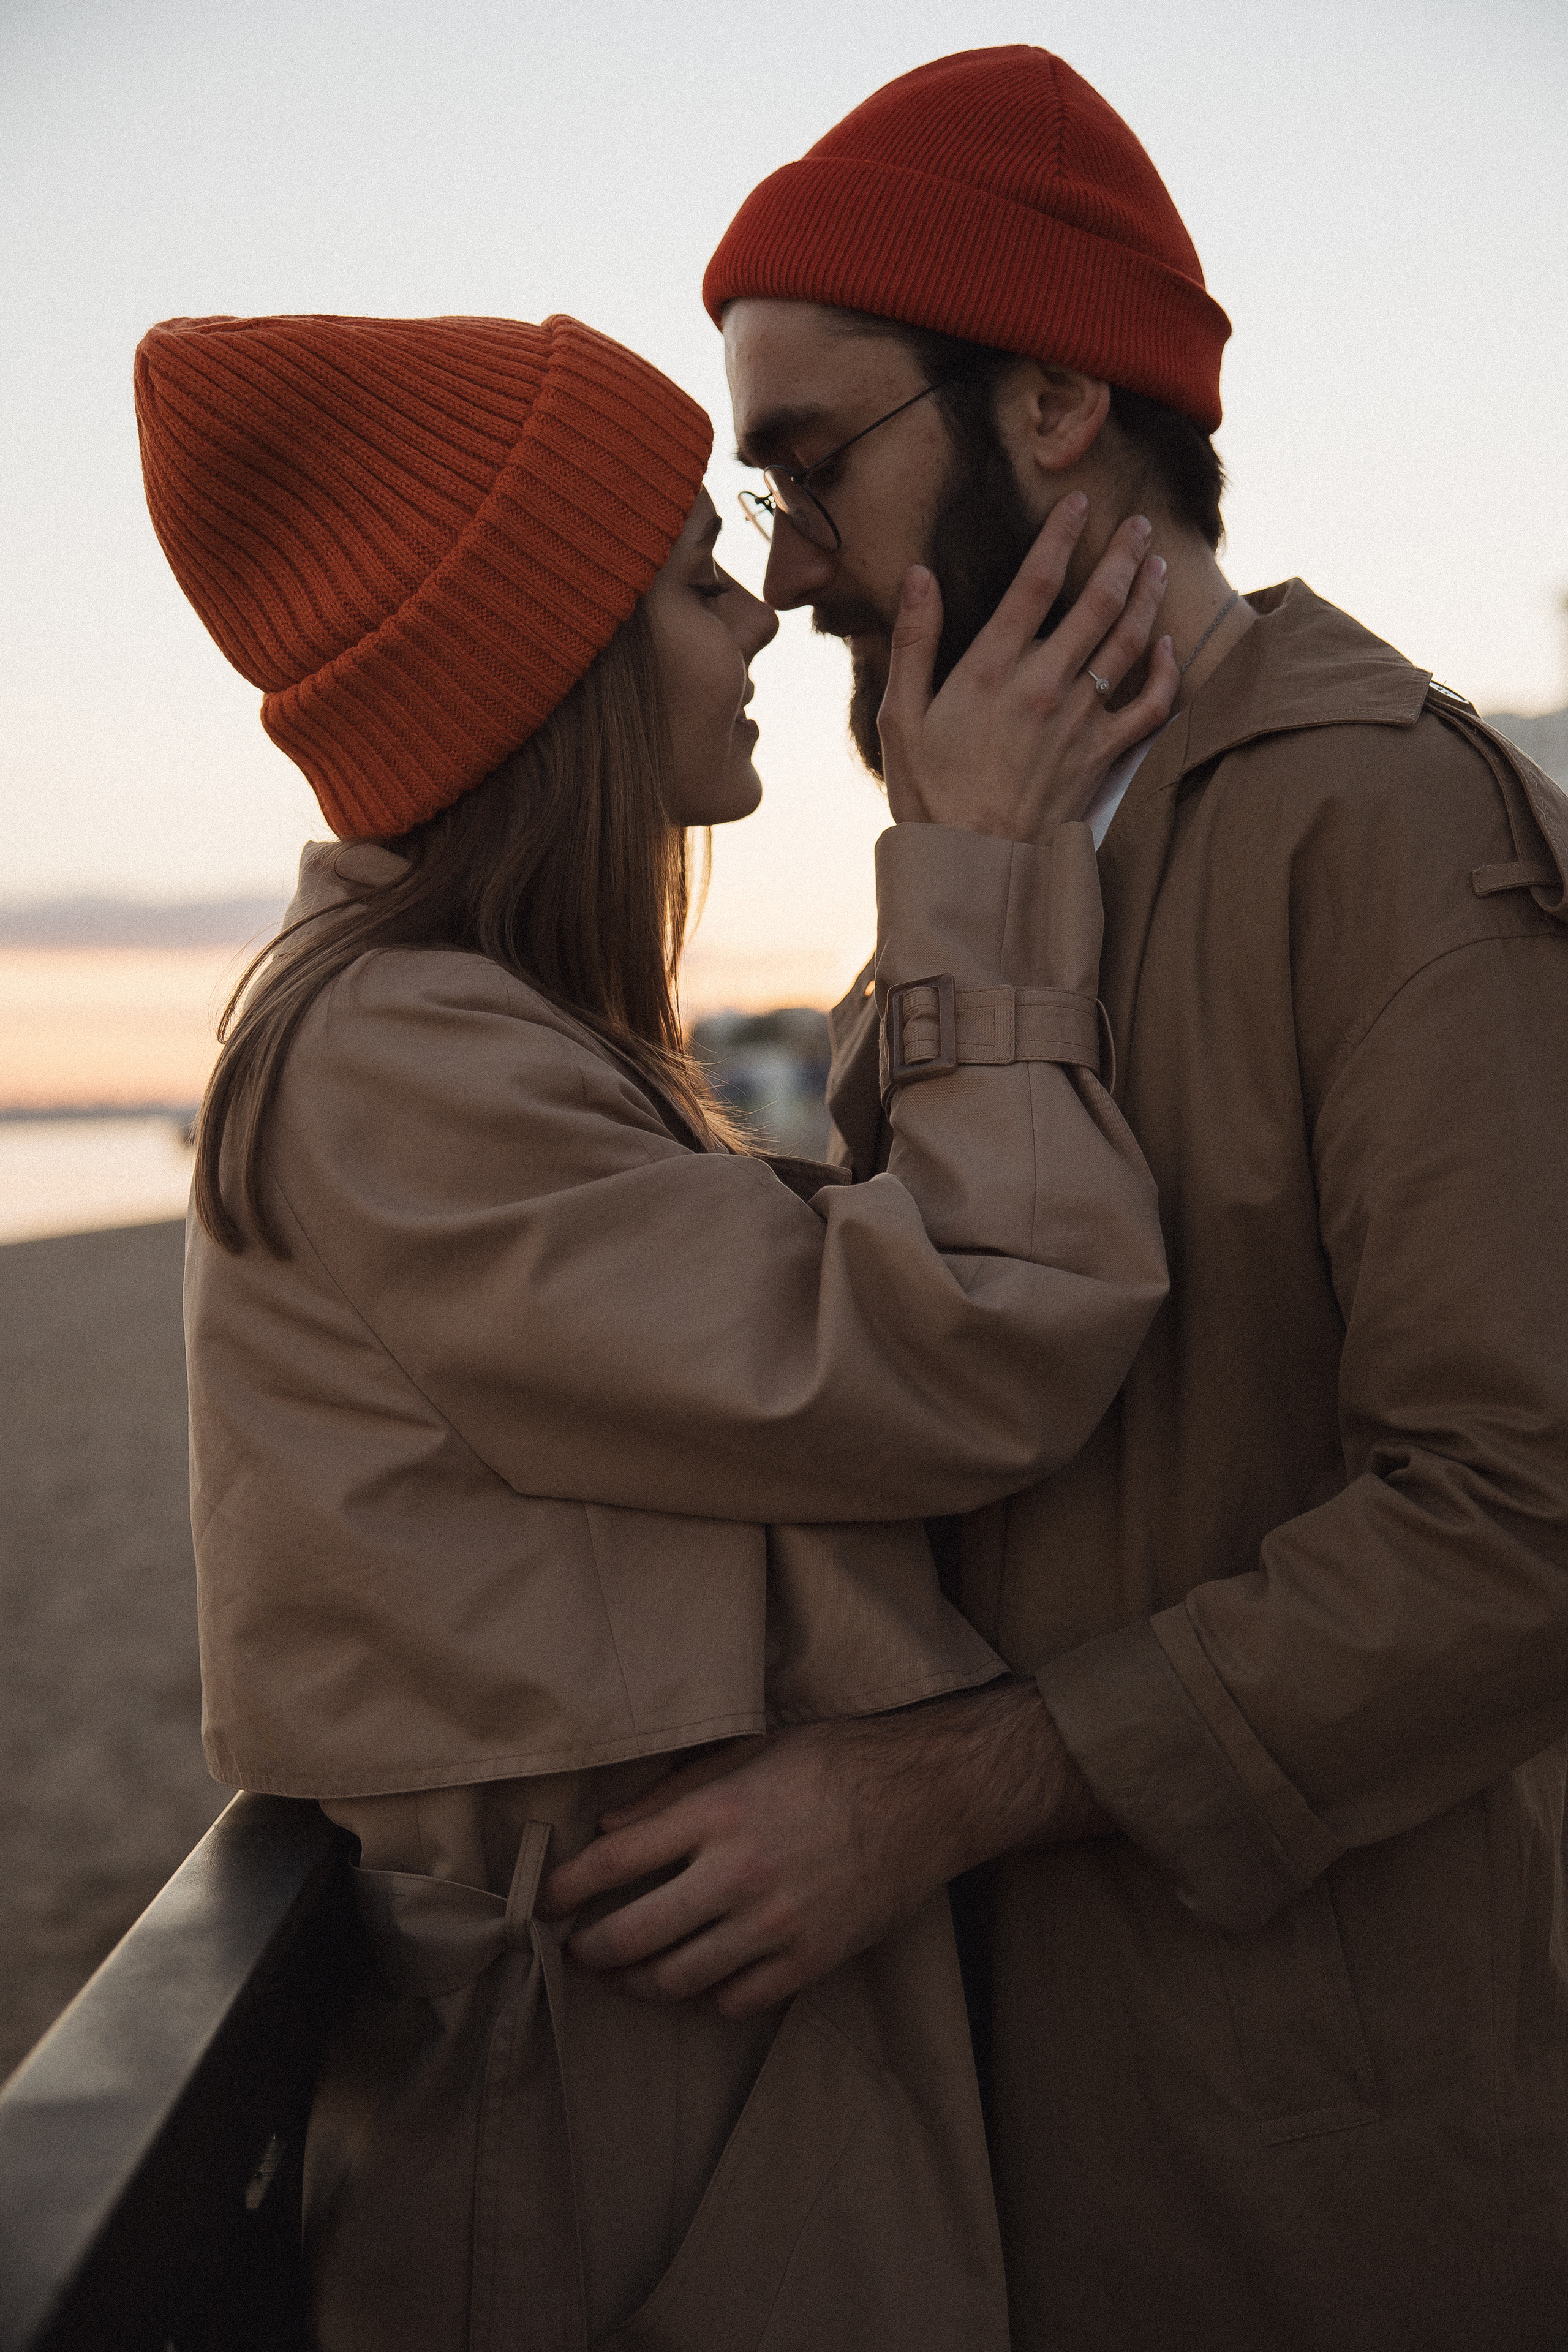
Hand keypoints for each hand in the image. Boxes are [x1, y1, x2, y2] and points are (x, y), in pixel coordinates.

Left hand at [538, 1682, 1110, 2018]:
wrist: (929, 1796)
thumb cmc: (837, 1759)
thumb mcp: (752, 1748)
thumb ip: (675, 1792)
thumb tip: (609, 1828)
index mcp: (719, 1813)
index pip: (614, 1862)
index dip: (567, 1888)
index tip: (546, 1902)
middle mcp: (739, 1874)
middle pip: (633, 1936)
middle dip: (590, 1950)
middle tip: (577, 1950)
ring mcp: (776, 1924)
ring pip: (678, 1980)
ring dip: (638, 1983)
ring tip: (625, 1974)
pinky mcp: (811, 1958)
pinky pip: (737, 2000)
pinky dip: (707, 1996)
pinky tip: (699, 1979)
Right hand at [878, 495, 1176, 843]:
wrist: (972, 864)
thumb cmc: (928, 794)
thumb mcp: (900, 717)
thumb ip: (912, 642)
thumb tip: (918, 575)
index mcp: (992, 670)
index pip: (1035, 582)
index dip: (1062, 534)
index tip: (1079, 500)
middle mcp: (1044, 685)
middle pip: (1098, 601)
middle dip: (1122, 553)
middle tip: (1139, 522)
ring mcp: (1080, 720)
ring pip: (1129, 641)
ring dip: (1147, 595)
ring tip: (1155, 563)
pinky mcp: (1102, 755)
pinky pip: (1149, 706)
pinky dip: (1164, 671)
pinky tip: (1166, 645)